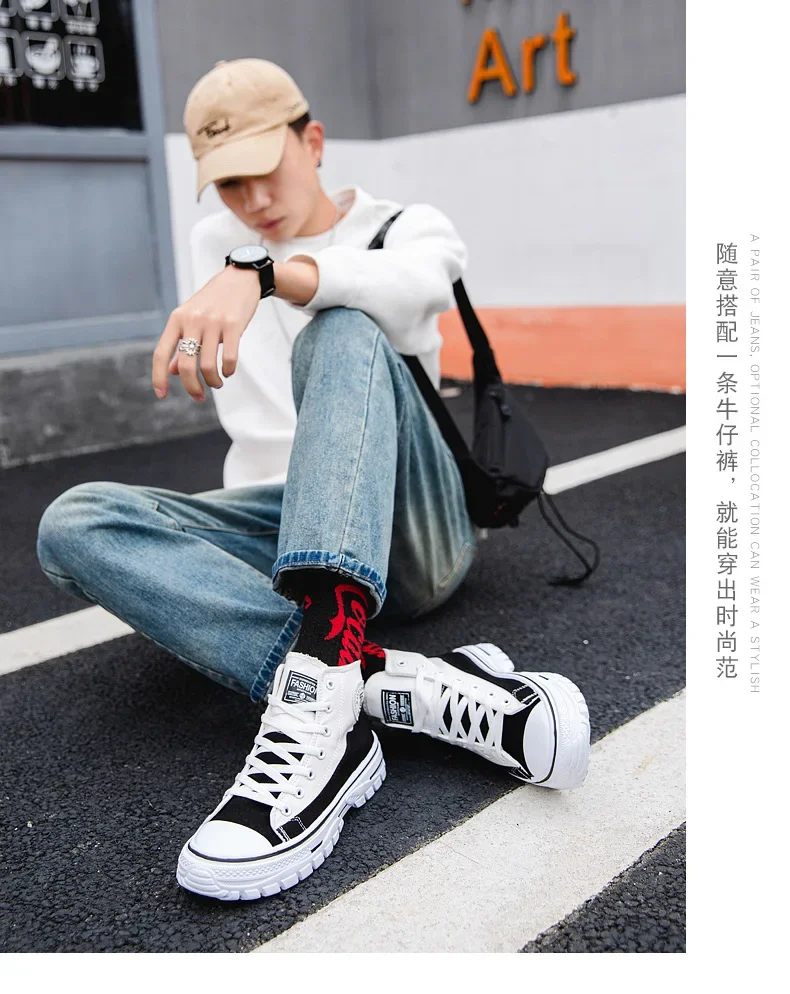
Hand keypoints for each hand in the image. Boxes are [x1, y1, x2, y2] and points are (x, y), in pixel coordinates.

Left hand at [152, 264, 260, 401]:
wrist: (239, 278)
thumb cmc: (213, 301)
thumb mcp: (190, 318)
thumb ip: (180, 343)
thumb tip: (172, 372)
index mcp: (177, 319)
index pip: (161, 353)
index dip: (158, 377)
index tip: (161, 395)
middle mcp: (191, 320)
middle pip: (185, 365)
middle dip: (192, 387)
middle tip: (199, 396)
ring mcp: (212, 322)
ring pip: (207, 365)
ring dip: (213, 381)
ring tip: (217, 383)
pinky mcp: (233, 325)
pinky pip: (229, 358)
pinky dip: (228, 371)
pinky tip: (228, 371)